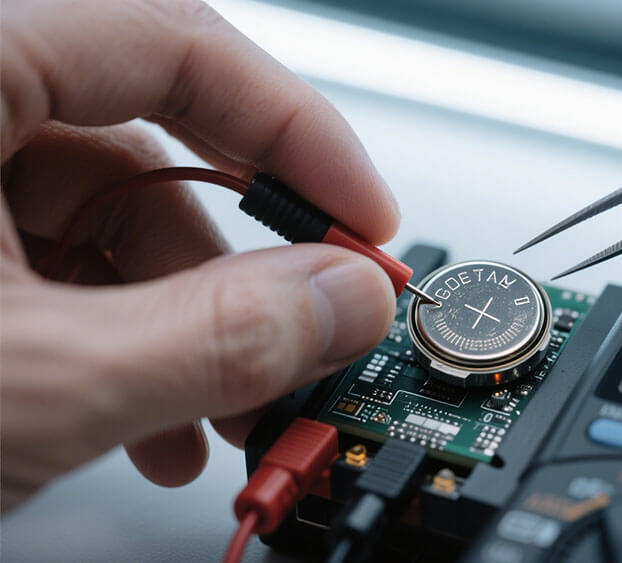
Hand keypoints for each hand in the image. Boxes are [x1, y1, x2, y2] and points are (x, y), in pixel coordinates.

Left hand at [1, 0, 398, 509]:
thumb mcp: (42, 377)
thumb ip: (216, 334)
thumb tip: (348, 300)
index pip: (179, 44)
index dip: (298, 132)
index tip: (365, 217)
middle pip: (151, 144)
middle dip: (241, 264)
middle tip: (313, 330)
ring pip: (105, 216)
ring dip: (182, 322)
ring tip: (215, 416)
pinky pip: (54, 257)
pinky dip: (115, 332)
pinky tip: (138, 418)